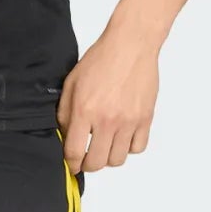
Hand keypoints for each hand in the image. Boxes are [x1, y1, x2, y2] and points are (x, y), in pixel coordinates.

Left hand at [55, 30, 158, 171]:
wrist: (131, 45)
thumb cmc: (101, 60)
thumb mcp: (71, 83)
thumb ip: (65, 112)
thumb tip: (64, 136)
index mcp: (85, 110)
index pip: (74, 152)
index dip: (71, 164)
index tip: (71, 166)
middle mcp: (107, 120)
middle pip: (97, 162)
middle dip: (88, 165)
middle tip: (86, 159)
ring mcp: (128, 121)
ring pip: (118, 159)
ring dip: (108, 157)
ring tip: (105, 146)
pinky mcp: (145, 118)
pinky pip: (137, 148)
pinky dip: (129, 148)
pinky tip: (122, 137)